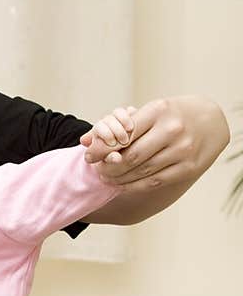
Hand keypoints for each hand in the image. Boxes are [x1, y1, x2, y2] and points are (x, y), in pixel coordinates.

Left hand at [81, 96, 228, 189]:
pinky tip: (123, 184)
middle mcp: (172, 130)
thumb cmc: (172, 115)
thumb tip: (84, 140)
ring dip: (120, 178)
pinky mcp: (188, 167)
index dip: (102, 149)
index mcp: (158, 111)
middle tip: (98, 170)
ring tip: (107, 177)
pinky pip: (155, 181)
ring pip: (141, 171)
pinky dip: (135, 185)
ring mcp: (182, 150)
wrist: (211, 121)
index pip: (123, 134)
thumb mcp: (149, 111)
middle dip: (109, 166)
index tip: (89, 157)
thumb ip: (118, 125)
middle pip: (131, 156)